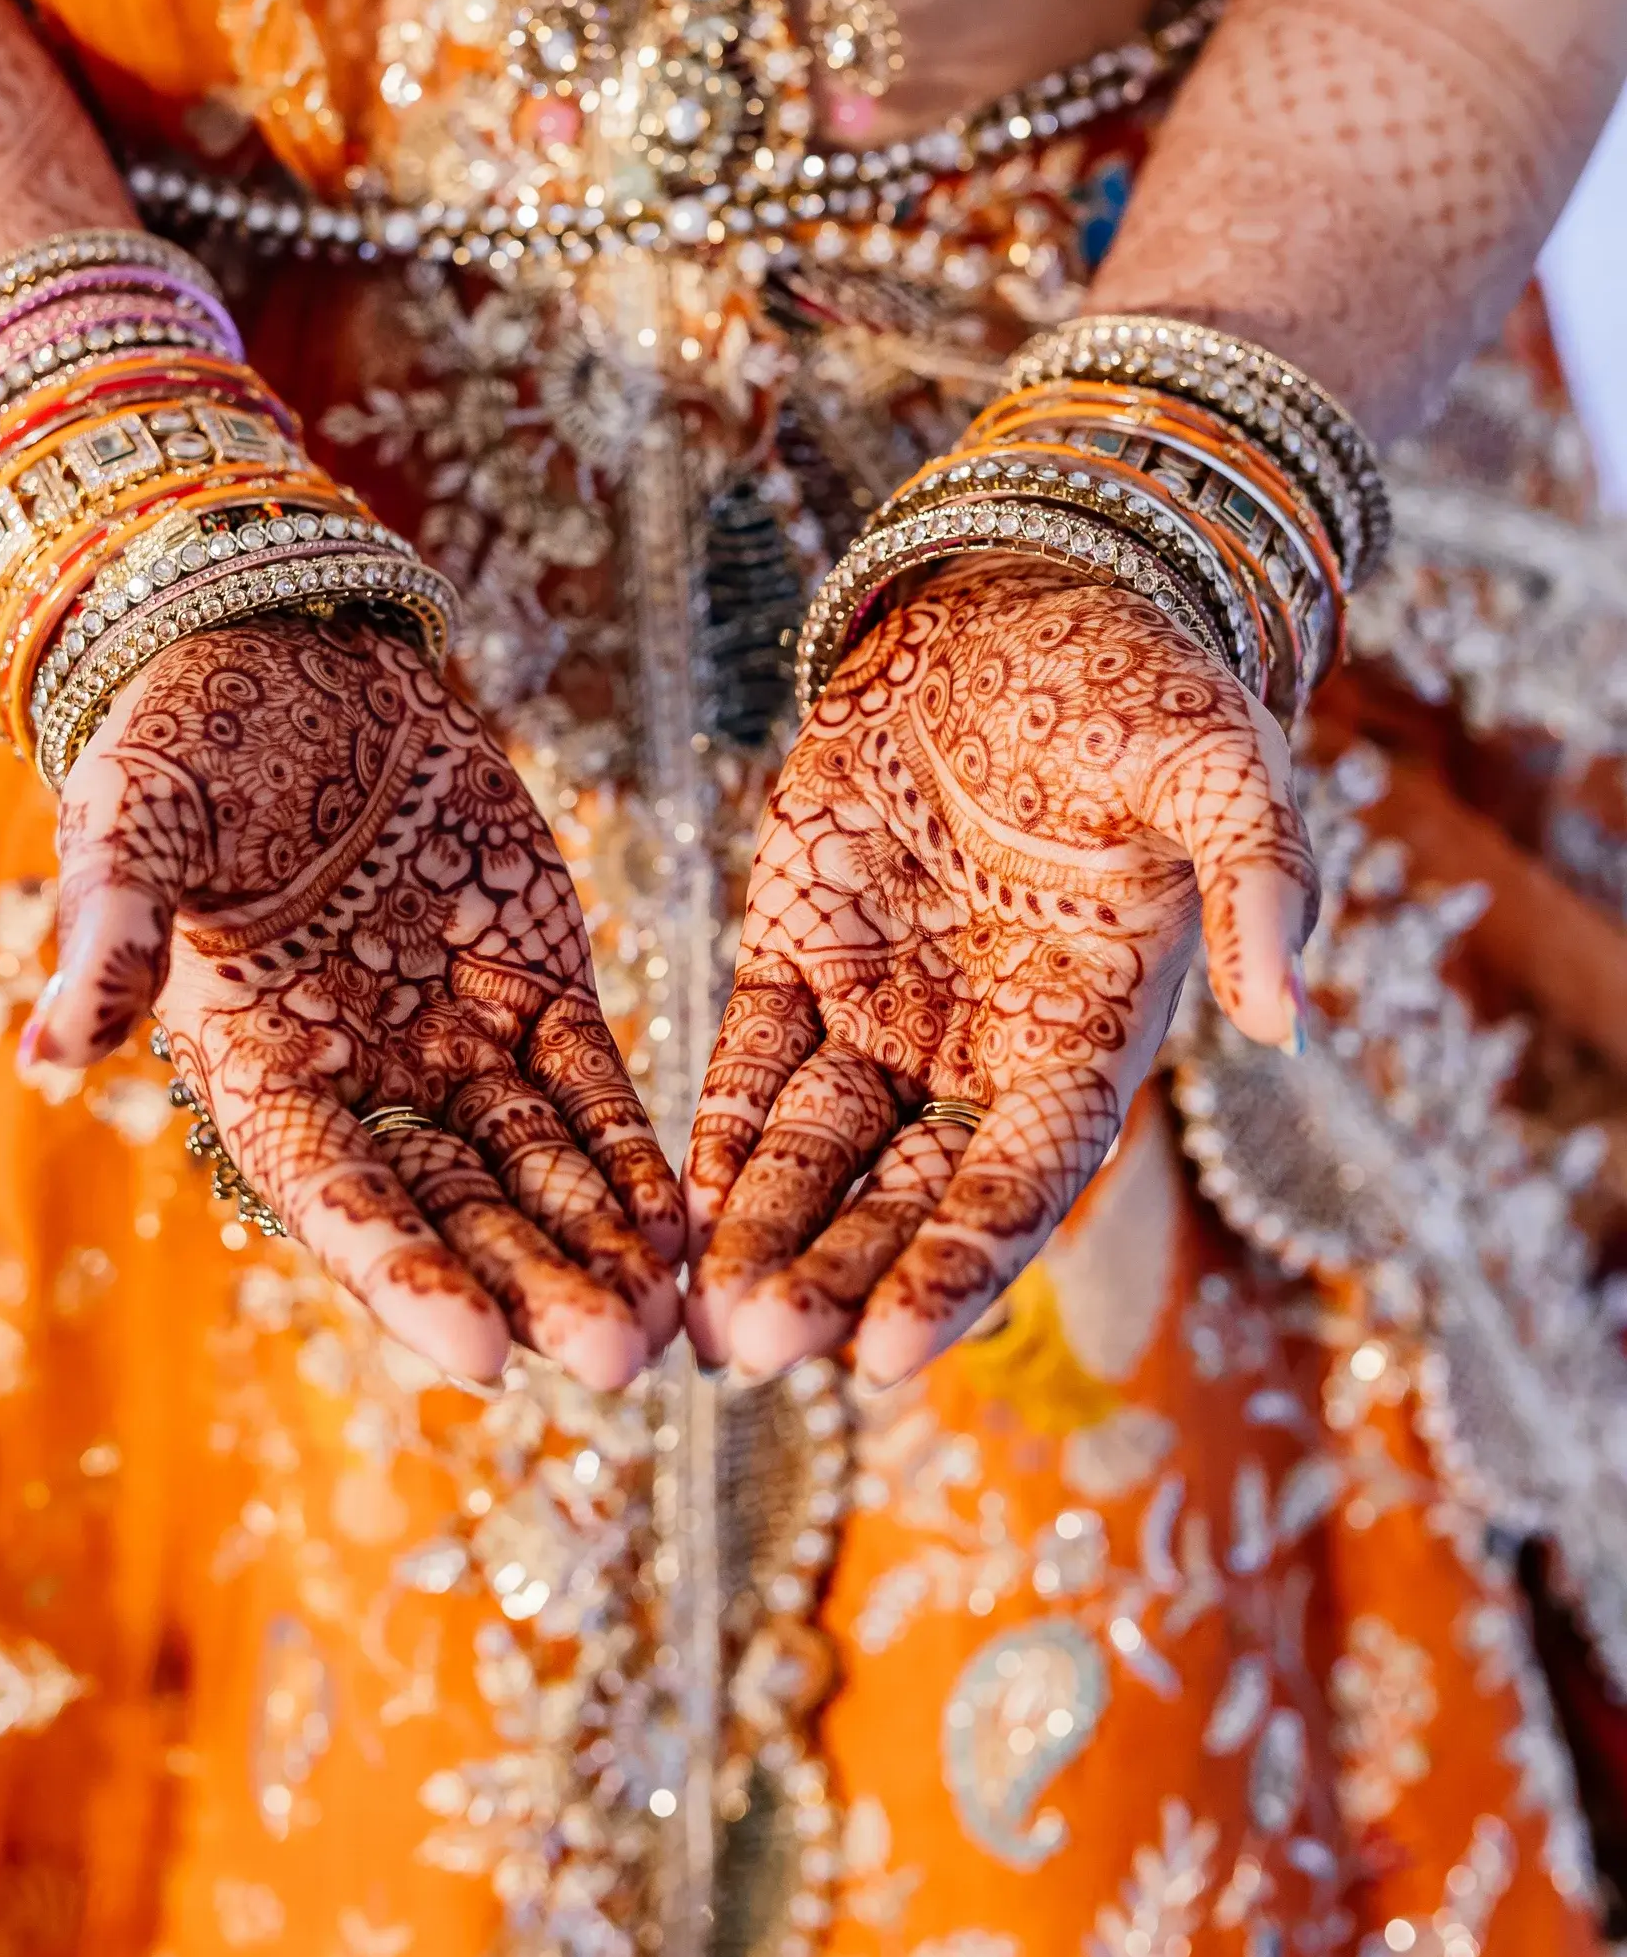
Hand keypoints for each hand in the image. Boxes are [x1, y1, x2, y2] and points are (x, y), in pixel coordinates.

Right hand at [35, 616, 682, 1390]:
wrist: (287, 655)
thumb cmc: (185, 745)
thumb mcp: (132, 823)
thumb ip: (109, 933)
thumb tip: (43, 1054)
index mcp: (259, 1068)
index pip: (338, 1193)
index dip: (404, 1271)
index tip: (478, 1351)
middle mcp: (363, 1079)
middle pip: (457, 1209)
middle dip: (532, 1287)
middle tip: (614, 1366)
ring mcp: (455, 1038)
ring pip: (538, 1168)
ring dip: (598, 1246)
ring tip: (667, 1329)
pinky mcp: (533, 983)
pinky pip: (591, 1085)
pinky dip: (634, 1153)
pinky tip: (684, 1228)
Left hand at [686, 562, 1315, 1386]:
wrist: (1025, 598)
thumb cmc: (1143, 688)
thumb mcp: (1221, 767)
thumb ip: (1259, 880)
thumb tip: (1283, 1014)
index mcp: (1088, 1032)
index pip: (1019, 1180)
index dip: (958, 1267)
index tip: (891, 1355)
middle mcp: (980, 1045)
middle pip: (902, 1192)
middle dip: (837, 1277)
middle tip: (764, 1357)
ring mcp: (882, 1000)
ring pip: (814, 1145)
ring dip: (763, 1231)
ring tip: (707, 1324)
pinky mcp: (796, 939)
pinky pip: (746, 1052)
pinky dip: (712, 1128)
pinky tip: (672, 1206)